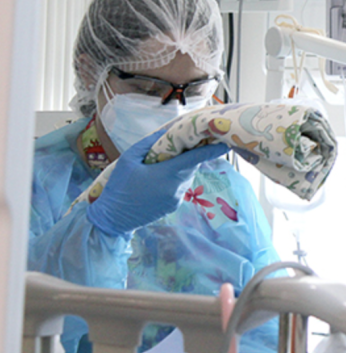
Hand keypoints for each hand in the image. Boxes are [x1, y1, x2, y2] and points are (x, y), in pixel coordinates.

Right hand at [87, 130, 229, 235]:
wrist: (113, 218)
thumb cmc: (119, 187)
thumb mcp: (128, 160)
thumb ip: (148, 144)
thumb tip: (165, 134)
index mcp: (167, 174)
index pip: (195, 158)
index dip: (211, 150)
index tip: (225, 144)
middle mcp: (176, 187)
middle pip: (191, 166)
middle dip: (190, 156)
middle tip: (182, 146)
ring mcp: (176, 198)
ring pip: (186, 177)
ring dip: (180, 169)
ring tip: (162, 164)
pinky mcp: (173, 206)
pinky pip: (180, 188)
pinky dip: (174, 180)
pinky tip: (158, 179)